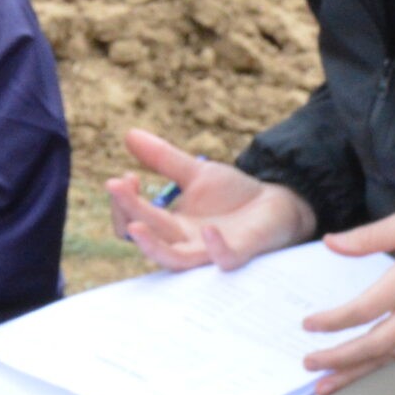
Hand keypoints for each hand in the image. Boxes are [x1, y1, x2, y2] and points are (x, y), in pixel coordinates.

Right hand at [104, 128, 314, 273]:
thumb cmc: (233, 196)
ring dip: (152, 246)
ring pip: (174, 259)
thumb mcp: (196, 172)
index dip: (122, 203)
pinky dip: (214, 248)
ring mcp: (210, 251)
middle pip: (147, 235)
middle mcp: (185, 244)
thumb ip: (163, 159)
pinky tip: (207, 229)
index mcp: (171, 226)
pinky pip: (223, 259)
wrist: (277, 204)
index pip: (133, 223)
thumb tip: (129, 134)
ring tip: (135, 225)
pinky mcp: (240, 253)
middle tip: (117, 186)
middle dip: (128, 211)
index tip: (124, 177)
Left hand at [301, 211, 394, 394]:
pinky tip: (362, 379)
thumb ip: (369, 235)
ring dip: (356, 376)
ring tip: (325, 388)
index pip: (364, 309)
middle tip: (308, 366)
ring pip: (389, 360)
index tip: (308, 325)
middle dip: (339, 360)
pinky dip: (381, 374)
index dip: (333, 321)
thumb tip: (330, 242)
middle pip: (374, 346)